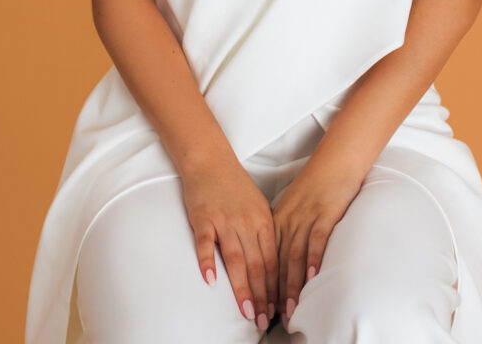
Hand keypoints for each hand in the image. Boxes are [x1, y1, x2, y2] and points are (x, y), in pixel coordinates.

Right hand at [180, 156, 277, 331]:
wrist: (211, 160)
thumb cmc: (235, 185)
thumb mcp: (258, 206)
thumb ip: (264, 233)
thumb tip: (273, 264)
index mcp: (263, 220)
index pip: (272, 260)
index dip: (276, 287)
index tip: (278, 309)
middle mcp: (246, 222)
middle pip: (257, 265)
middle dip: (262, 296)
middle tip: (263, 320)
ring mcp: (224, 220)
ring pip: (236, 259)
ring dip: (242, 288)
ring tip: (246, 312)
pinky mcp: (203, 218)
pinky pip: (206, 243)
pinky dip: (208, 262)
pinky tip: (210, 281)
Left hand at [271, 161, 361, 328]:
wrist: (335, 160)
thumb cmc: (317, 185)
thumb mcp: (294, 207)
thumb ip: (287, 231)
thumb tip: (283, 260)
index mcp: (278, 219)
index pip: (266, 257)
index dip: (263, 285)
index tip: (261, 307)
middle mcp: (288, 220)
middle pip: (276, 261)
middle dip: (273, 293)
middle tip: (271, 318)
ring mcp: (305, 216)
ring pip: (293, 255)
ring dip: (290, 284)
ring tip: (289, 308)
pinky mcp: (324, 212)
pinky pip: (316, 239)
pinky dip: (312, 259)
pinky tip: (311, 278)